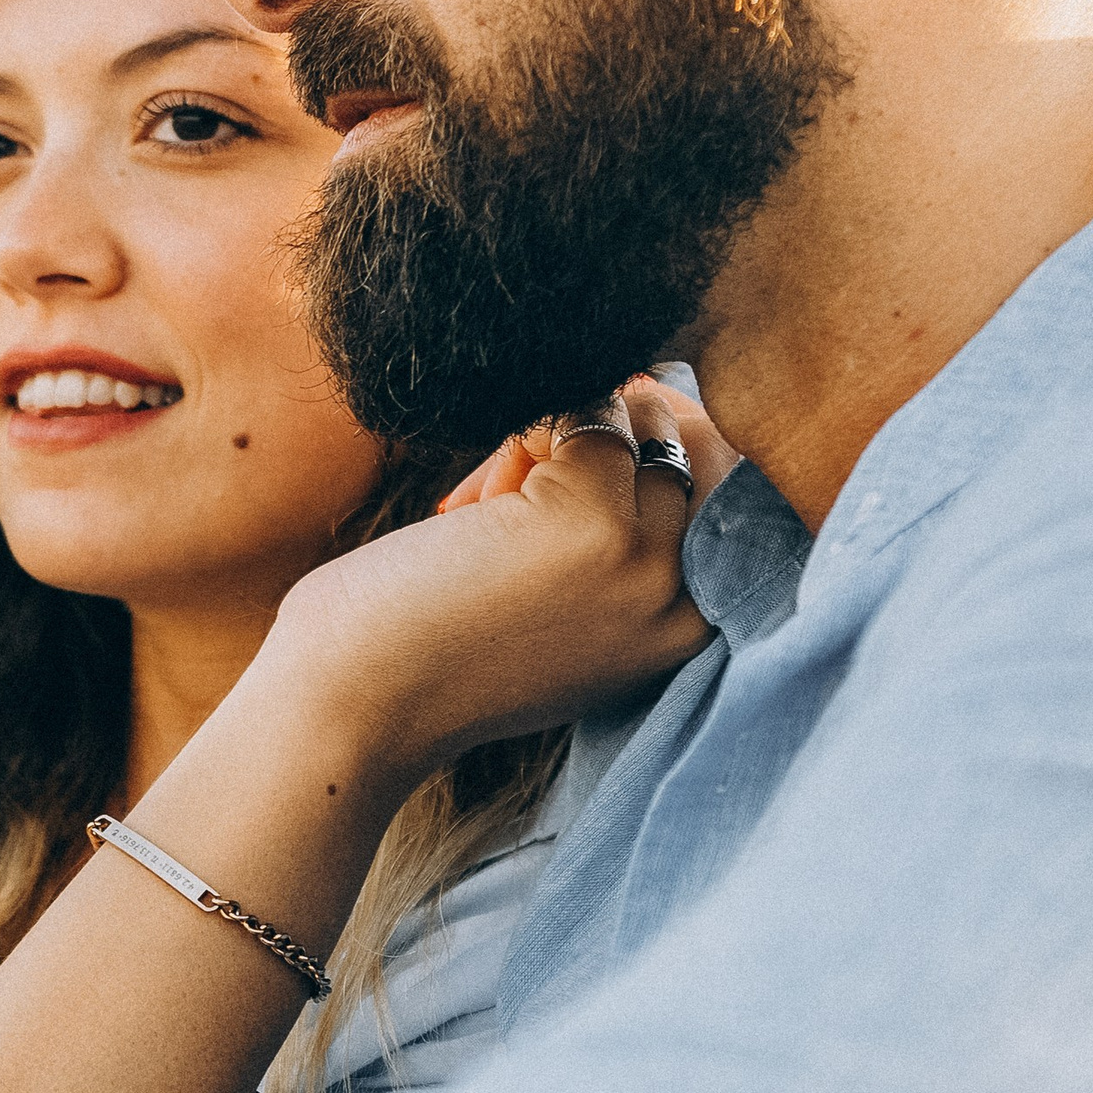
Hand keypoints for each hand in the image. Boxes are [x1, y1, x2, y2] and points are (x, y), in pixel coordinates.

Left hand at [265, 378, 728, 795]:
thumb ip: (623, 543)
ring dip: (563, 434)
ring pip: (646, 422)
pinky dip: (524, 432)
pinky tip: (470, 506)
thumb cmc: (443, 651)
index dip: (667, 454)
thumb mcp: (568, 615)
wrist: (359, 700)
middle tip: (530, 471)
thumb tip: (654, 392)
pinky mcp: (594, 513)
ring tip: (492, 503)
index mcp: (691, 632)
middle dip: (620, 433)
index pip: (733, 497)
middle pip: (699, 449)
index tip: (597, 458)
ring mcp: (648, 554)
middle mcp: (687, 598)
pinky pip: (588, 411)